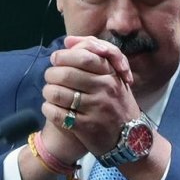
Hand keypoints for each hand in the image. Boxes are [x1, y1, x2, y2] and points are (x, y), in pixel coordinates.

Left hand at [41, 35, 139, 156]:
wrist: (132, 138)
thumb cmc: (117, 104)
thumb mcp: (113, 77)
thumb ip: (93, 56)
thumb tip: (68, 41)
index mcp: (110, 75)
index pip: (83, 57)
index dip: (63, 56)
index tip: (55, 60)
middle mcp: (105, 89)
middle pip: (66, 74)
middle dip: (51, 74)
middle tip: (49, 78)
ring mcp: (96, 109)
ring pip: (58, 93)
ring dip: (47, 92)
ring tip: (49, 93)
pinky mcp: (87, 127)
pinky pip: (57, 114)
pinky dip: (48, 109)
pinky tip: (50, 108)